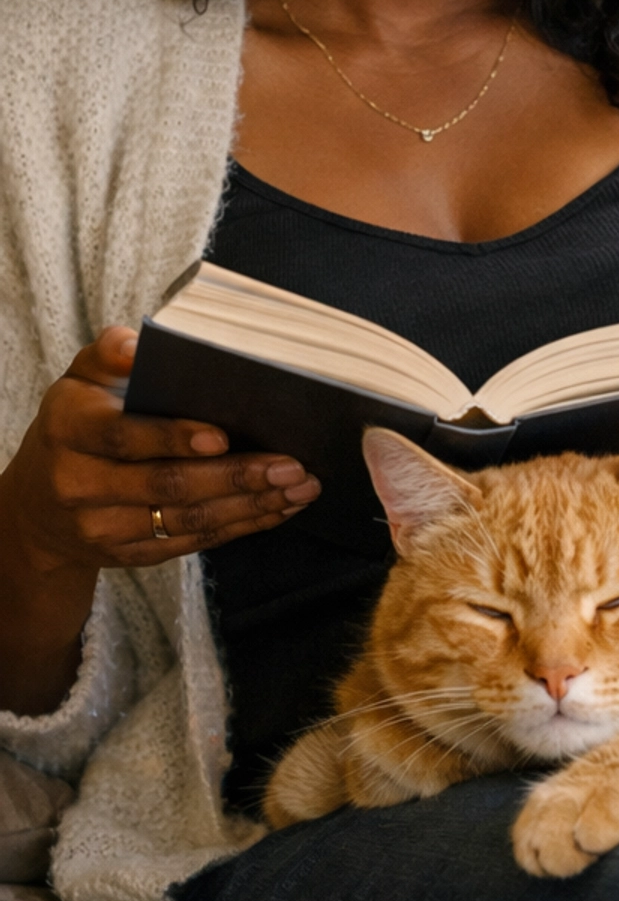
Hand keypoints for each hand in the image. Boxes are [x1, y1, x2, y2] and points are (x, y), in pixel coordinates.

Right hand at [0, 326, 319, 714]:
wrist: (37, 507)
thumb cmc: (77, 425)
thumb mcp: (80, 380)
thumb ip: (110, 353)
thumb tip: (137, 344)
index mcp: (69, 429)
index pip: (123, 435)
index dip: (172, 437)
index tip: (223, 436)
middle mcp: (79, 484)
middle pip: (165, 485)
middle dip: (235, 476)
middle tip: (290, 465)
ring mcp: (103, 528)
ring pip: (186, 521)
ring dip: (251, 506)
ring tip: (300, 488)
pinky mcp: (129, 555)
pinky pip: (192, 544)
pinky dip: (240, 527)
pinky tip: (278, 509)